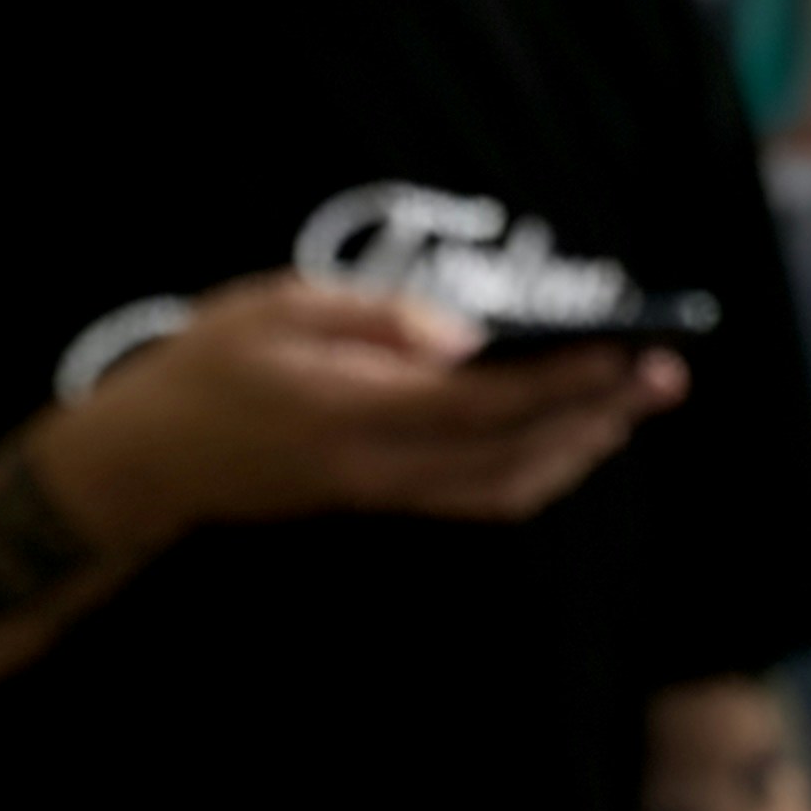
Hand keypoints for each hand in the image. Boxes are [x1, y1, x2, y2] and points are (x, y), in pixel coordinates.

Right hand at [32, 274, 687, 557]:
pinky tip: (570, 437)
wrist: (146, 461)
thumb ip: (372, 318)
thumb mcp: (274, 308)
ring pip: (507, 488)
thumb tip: (463, 332)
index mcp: (348, 413)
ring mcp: (381, 494)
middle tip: (664, 371)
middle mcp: (376, 469)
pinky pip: (481, 498)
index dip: (563, 381)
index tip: (628, 350)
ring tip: (632, 401)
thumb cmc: (205, 368)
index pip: (481, 404)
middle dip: (597, 414)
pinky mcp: (381, 502)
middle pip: (512, 454)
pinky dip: (540, 468)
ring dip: (580, 447)